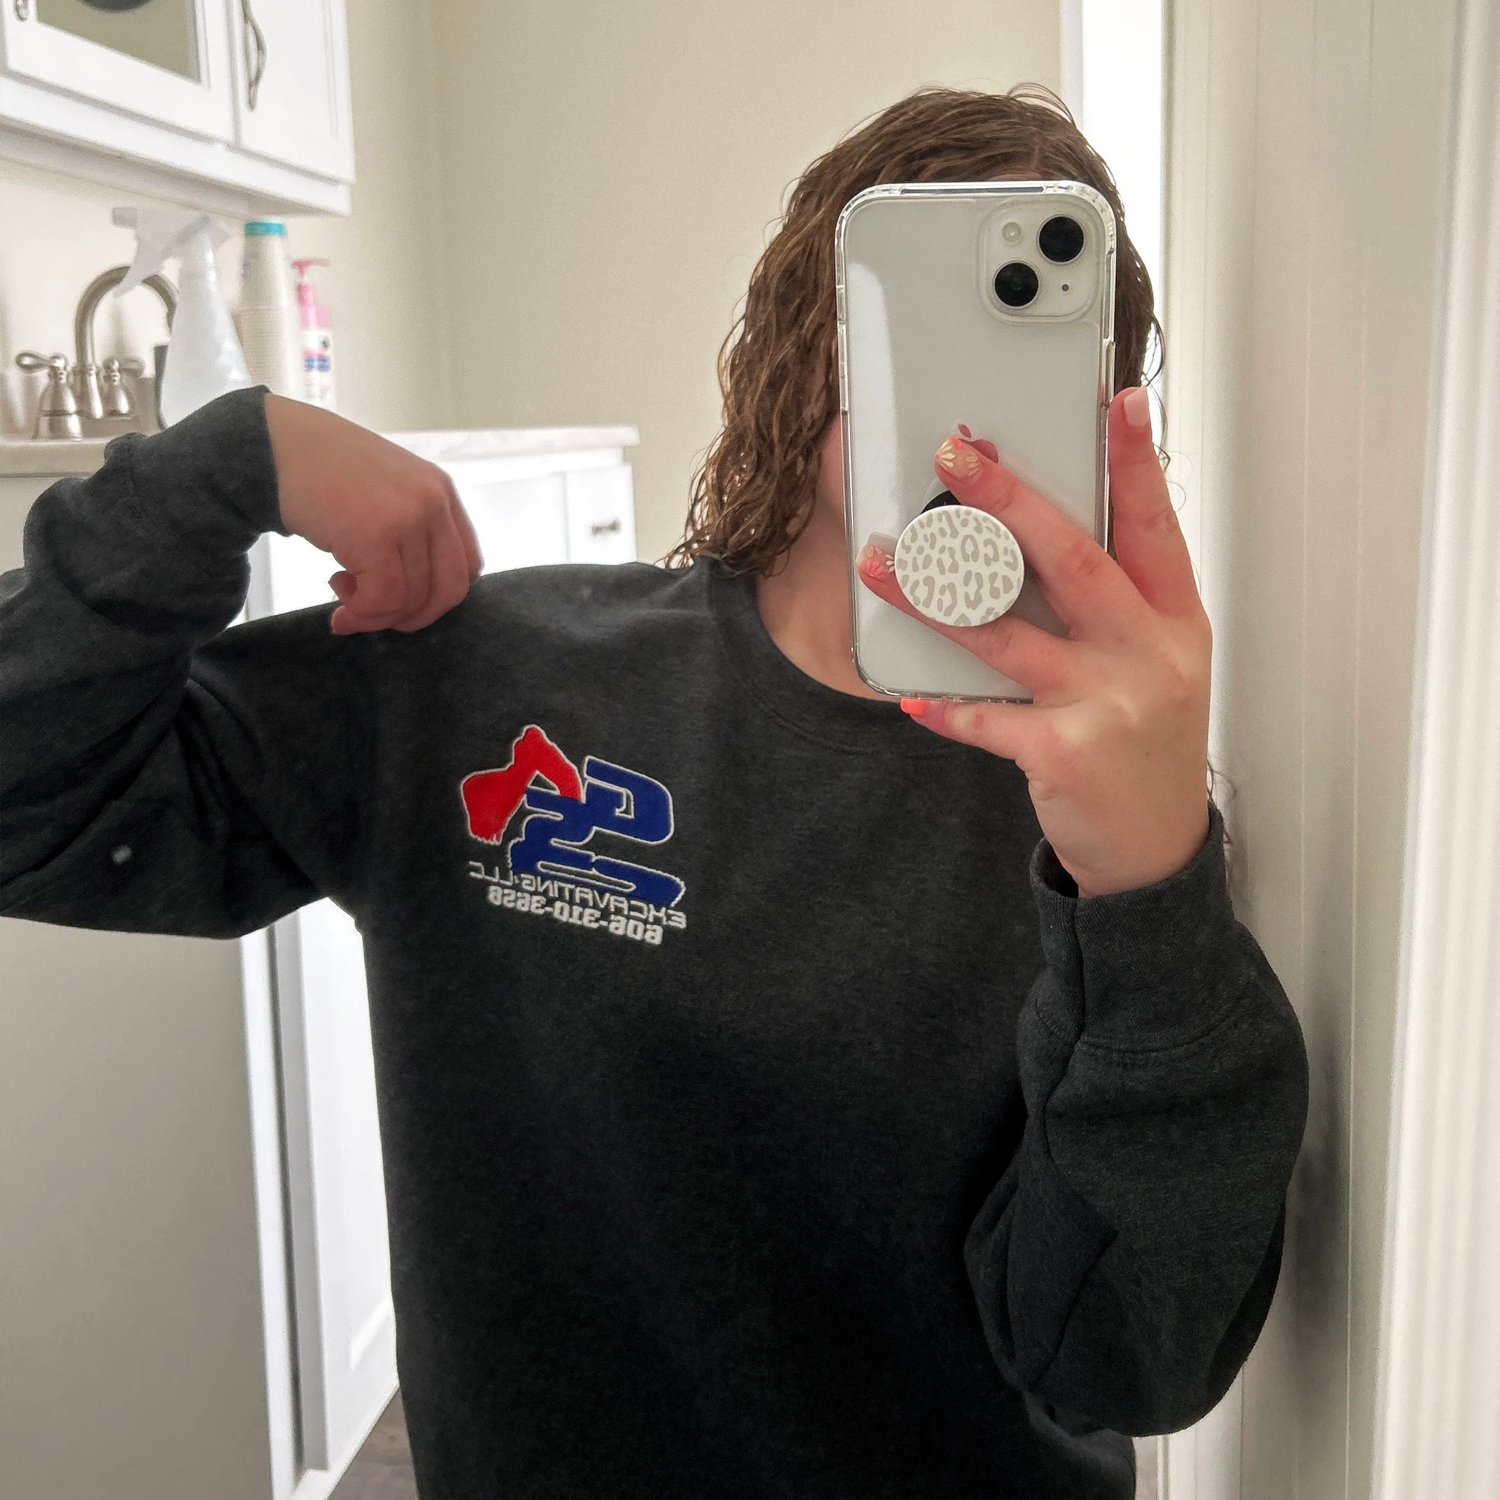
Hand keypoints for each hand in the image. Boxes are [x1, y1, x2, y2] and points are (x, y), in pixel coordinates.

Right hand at [263, 393, 482, 633]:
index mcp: (442, 492)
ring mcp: (408, 518)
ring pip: (412, 600)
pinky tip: (336, 588)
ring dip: (373, 612)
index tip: (404, 600)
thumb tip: (414, 601)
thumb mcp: (388, 492)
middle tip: (374, 613)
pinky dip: (360, 610)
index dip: (438, 595)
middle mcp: (434, 504)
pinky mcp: (376, 535)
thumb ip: (412, 532)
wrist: (279, 443)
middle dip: (413, 617)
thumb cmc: (327, 472)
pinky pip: (383, 599)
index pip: (467, 566)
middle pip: (448, 591)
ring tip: (341, 591)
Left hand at [855, 387, 1210, 897]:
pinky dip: (947, 707)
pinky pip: (988, 719)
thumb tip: (1036, 535)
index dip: (1136, 461)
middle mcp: (1148, 654)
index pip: (1155, 525)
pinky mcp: (1066, 755)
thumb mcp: (1156, 663)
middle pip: (1073, 560)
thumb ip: (1115, 604)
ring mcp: (1110, 704)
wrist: (1154, 847)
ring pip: (1009, 634)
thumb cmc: (1145, 744)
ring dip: (938, 596)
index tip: (1116, 400)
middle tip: (955, 455)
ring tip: (882, 564)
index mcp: (1175, 620)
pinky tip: (912, 695)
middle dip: (1009, 500)